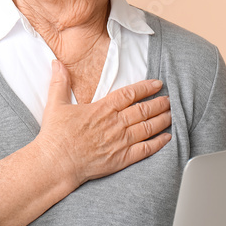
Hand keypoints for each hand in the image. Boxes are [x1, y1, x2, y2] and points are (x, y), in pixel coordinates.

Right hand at [35, 59, 170, 187]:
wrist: (56, 163)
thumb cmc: (55, 136)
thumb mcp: (56, 104)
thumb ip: (59, 82)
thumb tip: (56, 63)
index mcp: (102, 109)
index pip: (130, 94)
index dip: (146, 87)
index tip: (157, 84)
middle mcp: (115, 124)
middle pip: (143, 110)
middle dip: (159, 103)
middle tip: (168, 100)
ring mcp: (120, 142)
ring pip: (148, 128)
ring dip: (161, 120)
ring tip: (171, 115)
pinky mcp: (121, 159)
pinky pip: (145, 149)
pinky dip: (158, 143)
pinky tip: (166, 138)